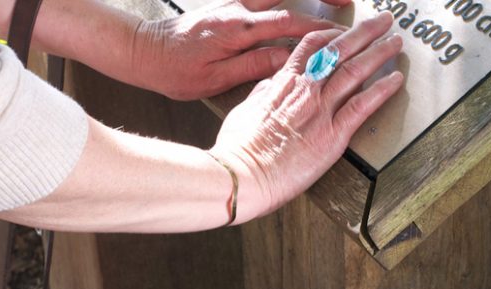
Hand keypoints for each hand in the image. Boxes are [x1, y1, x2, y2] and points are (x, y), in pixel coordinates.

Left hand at [133, 0, 349, 99]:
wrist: (144, 51)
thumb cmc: (174, 70)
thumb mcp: (215, 78)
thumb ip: (254, 66)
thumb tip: (287, 60)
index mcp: (237, 29)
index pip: (289, 24)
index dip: (319, 30)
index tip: (341, 37)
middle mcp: (237, 8)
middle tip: (347, 0)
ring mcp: (232, 1)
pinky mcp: (228, 2)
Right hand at [210, 11, 402, 218]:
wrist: (243, 174)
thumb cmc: (239, 150)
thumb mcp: (244, 110)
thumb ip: (263, 95)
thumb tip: (270, 86)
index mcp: (282, 84)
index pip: (311, 47)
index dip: (332, 33)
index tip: (344, 30)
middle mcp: (305, 91)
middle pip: (340, 51)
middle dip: (365, 33)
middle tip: (382, 22)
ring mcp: (321, 111)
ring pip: (356, 71)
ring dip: (379, 54)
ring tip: (395, 43)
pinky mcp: (333, 135)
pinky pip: (363, 106)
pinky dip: (382, 90)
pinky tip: (396, 80)